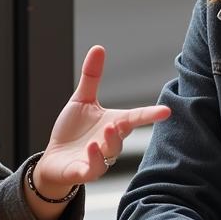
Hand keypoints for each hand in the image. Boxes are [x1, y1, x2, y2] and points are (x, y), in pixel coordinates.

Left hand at [32, 45, 169, 195]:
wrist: (54, 160)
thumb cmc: (72, 131)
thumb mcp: (82, 100)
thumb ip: (92, 77)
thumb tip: (99, 47)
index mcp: (113, 124)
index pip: (135, 118)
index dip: (150, 115)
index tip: (166, 110)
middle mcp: (109, 142)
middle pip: (123, 136)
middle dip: (124, 129)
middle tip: (120, 121)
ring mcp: (99, 159)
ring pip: (111, 153)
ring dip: (111, 142)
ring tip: (108, 129)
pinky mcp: (84, 172)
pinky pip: (94, 168)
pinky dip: (95, 159)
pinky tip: (91, 148)